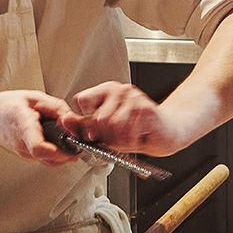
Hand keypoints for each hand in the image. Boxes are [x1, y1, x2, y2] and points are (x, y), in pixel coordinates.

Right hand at [0, 90, 77, 165]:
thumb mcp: (32, 97)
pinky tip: (61, 141)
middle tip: (75, 134)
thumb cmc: (5, 107)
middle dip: (68, 148)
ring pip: (52, 160)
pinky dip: (59, 152)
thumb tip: (73, 119)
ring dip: (65, 151)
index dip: (55, 149)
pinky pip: (49, 159)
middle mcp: (23, 145)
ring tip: (66, 135)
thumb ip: (55, 107)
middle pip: (50, 157)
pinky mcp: (29, 157)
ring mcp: (26, 154)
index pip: (38, 147)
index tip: (66, 143)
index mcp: (22, 126)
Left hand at [63, 81, 191, 156]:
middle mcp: (121, 90)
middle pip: (98, 119)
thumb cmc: (138, 131)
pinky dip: (132, 142)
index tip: (95, 130)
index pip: (82, 100)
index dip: (85, 120)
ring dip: (121, 141)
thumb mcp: (106, 129)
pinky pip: (128, 133)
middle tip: (119, 137)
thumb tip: (65, 121)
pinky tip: (140, 136)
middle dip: (107, 136)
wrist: (167, 133)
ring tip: (131, 137)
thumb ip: (84, 125)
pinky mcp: (145, 110)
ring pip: (113, 127)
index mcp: (108, 90)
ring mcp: (134, 98)